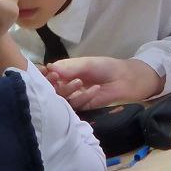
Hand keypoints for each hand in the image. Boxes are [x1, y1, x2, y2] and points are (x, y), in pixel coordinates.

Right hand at [41, 56, 164, 110]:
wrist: (125, 79)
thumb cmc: (105, 67)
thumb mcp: (86, 63)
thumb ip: (69, 67)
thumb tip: (50, 68)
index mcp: (65, 72)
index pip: (49, 75)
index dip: (45, 75)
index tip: (47, 73)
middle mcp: (67, 84)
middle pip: (52, 88)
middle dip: (53, 84)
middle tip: (57, 79)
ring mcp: (74, 97)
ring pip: (62, 98)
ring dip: (68, 90)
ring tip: (79, 82)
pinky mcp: (83, 107)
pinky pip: (77, 105)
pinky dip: (84, 97)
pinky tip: (95, 89)